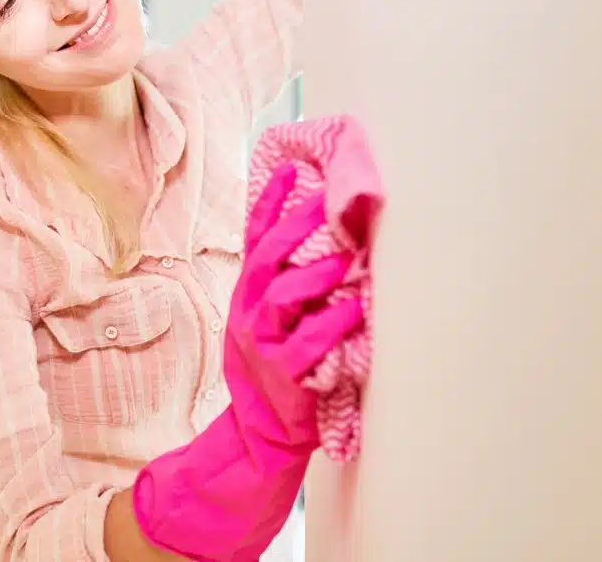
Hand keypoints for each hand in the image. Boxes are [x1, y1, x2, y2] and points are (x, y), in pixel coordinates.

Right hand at [225, 163, 363, 450]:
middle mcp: (249, 312)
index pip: (253, 239)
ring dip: (315, 275)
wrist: (260, 430)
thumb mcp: (268, 319)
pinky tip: (354, 310)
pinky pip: (306, 344)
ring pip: (281, 298)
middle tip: (327, 204)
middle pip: (266, 259)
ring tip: (346, 259)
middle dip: (295, 228)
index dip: (268, 204)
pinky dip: (331, 325)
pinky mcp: (284, 375)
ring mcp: (262, 344)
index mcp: (248, 293)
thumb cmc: (274, 368)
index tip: (287, 170)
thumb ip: (286, 283)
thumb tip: (325, 240)